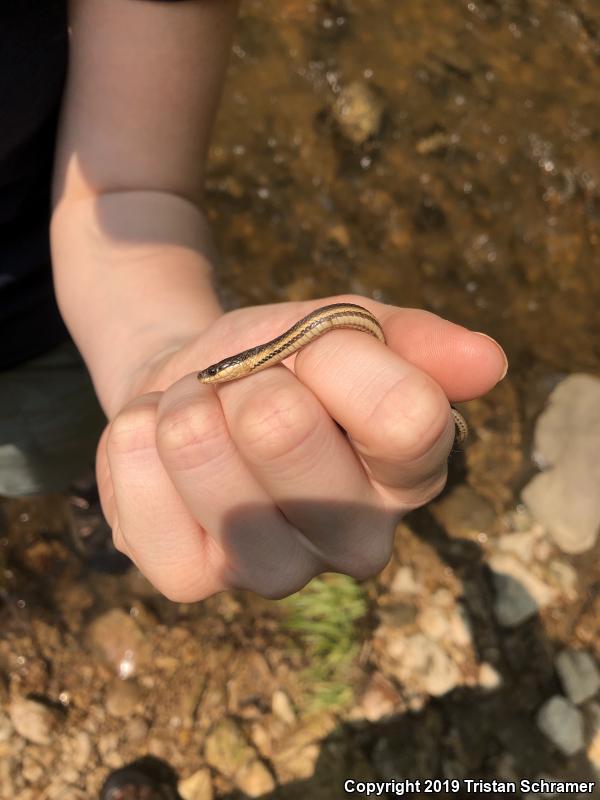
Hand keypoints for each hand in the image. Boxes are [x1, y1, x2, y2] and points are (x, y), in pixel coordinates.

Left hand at [96, 295, 506, 600]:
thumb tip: (488, 362)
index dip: (344, 361)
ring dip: (191, 416)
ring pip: (217, 484)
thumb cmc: (280, 357)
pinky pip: (143, 498)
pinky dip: (138, 441)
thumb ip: (412, 340)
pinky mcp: (188, 579)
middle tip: (247, 382)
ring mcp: (270, 570)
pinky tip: (158, 441)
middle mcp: (352, 542)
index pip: (409, 422)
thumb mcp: (344, 325)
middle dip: (256, 388)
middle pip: (297, 451)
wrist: (195, 379)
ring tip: (198, 406)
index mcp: (408, 474)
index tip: (315, 345)